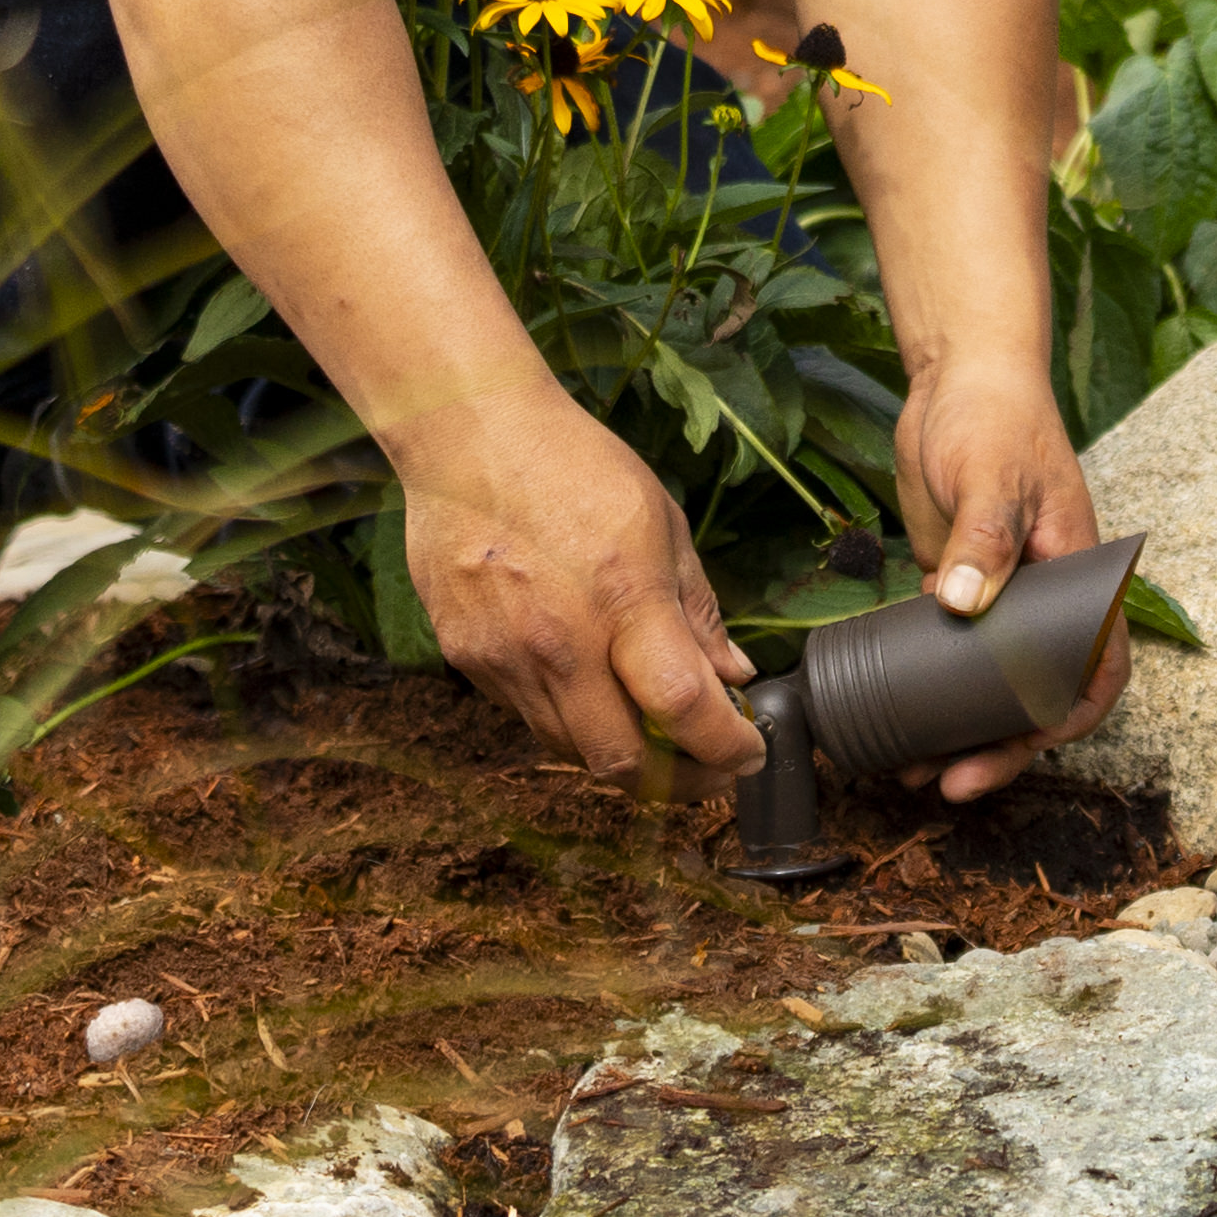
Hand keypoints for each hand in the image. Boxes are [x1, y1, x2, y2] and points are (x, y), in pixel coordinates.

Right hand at [395, 377, 749, 784]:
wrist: (466, 434)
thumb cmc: (572, 465)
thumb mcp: (661, 523)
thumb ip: (697, 611)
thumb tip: (732, 678)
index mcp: (623, 600)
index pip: (684, 709)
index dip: (727, 748)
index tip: (749, 753)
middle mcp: (560, 644)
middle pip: (621, 762)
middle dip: (678, 782)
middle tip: (709, 769)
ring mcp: (506, 659)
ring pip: (570, 750)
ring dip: (622, 756)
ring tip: (658, 734)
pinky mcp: (467, 660)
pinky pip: (527, 717)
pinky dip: (570, 721)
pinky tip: (592, 691)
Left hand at [891, 350, 1111, 798]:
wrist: (957, 377)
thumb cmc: (994, 416)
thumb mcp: (992, 475)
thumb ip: (985, 538)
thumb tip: (963, 606)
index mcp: (1080, 575)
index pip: (1100, 664)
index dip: (1073, 717)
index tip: (1028, 744)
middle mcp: (1048, 596)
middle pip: (1040, 693)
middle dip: (1002, 746)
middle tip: (952, 781)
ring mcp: (1002, 595)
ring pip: (992, 684)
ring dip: (961, 731)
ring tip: (915, 772)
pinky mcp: (957, 585)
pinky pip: (951, 655)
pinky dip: (929, 694)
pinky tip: (896, 722)